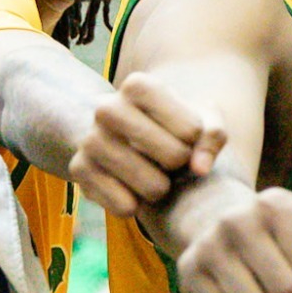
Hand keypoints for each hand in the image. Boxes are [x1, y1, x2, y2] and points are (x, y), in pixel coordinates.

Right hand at [71, 72, 228, 215]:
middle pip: (174, 157)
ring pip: (153, 188)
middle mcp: (106, 108)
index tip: (184, 135)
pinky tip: (130, 186)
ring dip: (161, 188)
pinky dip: (137, 204)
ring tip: (152, 172)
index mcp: (138, 85)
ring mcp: (89, 141)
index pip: (192, 130)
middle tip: (169, 159)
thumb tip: (199, 169)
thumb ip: (212, 136)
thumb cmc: (169, 126)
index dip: (195, 141)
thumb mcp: (199, 119)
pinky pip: (126, 207)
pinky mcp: (79, 172)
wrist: (121, 136)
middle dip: (180, 165)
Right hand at [176, 185, 291, 292]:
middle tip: (272, 270)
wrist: (210, 213)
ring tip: (253, 281)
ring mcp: (208, 246)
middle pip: (286, 290)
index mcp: (276, 205)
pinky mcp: (187, 272)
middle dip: (286, 288)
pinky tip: (229, 288)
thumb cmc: (276, 228)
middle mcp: (237, 221)